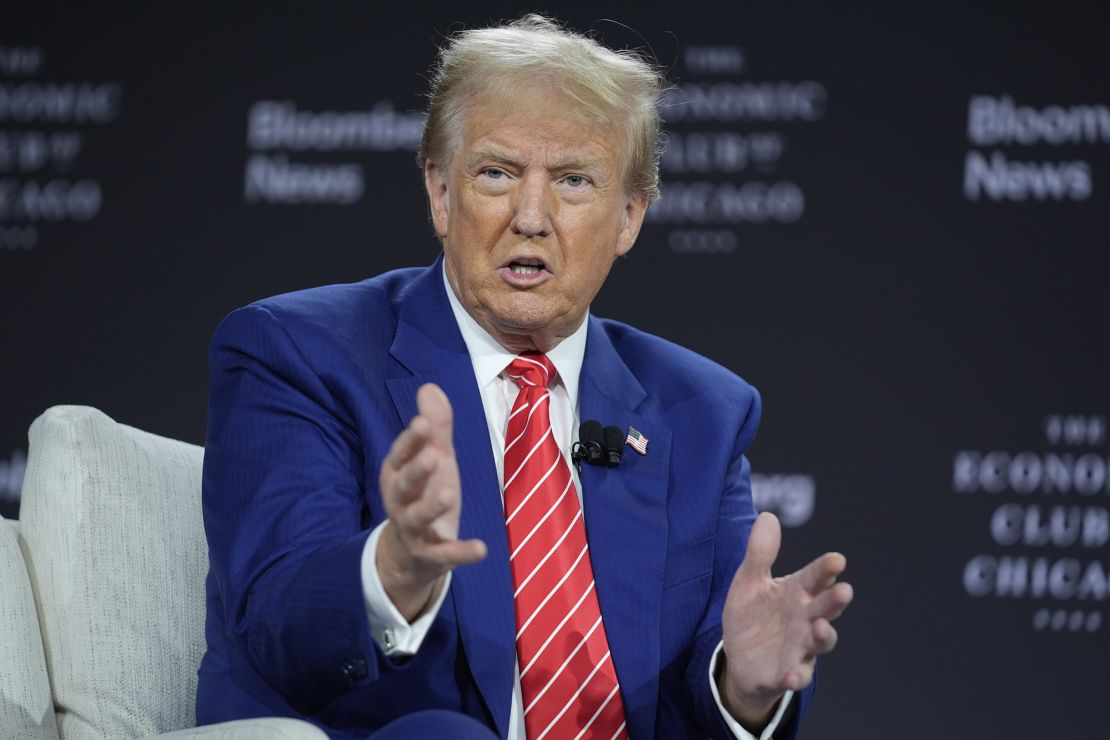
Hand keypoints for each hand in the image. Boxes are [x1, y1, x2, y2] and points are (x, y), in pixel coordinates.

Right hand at [377, 383, 486, 620]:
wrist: (410, 553)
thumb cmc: (423, 493)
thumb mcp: (433, 458)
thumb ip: (435, 427)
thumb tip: (429, 386)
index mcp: (398, 473)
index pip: (400, 454)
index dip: (410, 441)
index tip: (421, 423)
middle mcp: (400, 500)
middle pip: (404, 485)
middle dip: (416, 470)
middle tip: (433, 455)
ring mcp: (413, 529)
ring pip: (417, 518)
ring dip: (431, 506)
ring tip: (448, 493)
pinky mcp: (430, 555)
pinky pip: (445, 555)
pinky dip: (462, 553)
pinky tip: (482, 549)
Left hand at [719, 512, 852, 728]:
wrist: (741, 658)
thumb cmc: (752, 615)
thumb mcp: (749, 582)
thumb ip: (760, 553)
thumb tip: (768, 516)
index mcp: (797, 592)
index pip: (815, 577)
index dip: (826, 569)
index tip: (837, 560)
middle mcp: (805, 618)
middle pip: (825, 607)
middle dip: (835, 600)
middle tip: (844, 590)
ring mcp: (801, 646)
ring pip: (820, 641)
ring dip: (824, 636)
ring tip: (821, 627)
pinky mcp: (788, 672)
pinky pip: (796, 676)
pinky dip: (795, 676)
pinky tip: (791, 676)